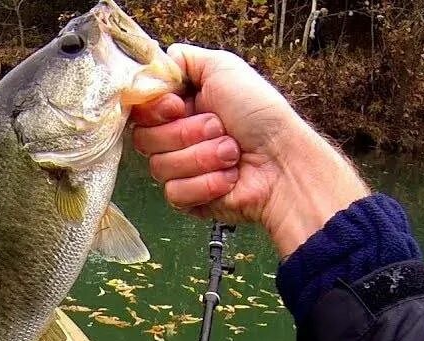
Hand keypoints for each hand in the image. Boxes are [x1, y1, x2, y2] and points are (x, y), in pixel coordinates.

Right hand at [131, 44, 368, 257]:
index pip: (140, 110)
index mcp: (181, 107)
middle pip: (144, 139)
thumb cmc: (260, 116)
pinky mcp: (187, 199)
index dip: (156, 110)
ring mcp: (180, 169)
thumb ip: (182, 60)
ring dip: (203, 157)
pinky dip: (207, 183)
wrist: (283, 162)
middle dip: (187, 133)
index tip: (179, 106)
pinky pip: (174, 192)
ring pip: (159, 167)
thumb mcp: (223, 68)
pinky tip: (229, 178)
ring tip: (232, 153)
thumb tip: (155, 68)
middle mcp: (176, 137)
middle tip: (220, 128)